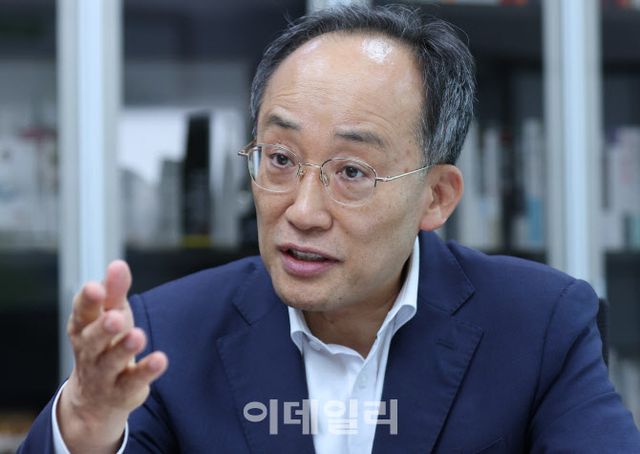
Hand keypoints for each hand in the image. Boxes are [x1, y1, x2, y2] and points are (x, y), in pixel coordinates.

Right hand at [57, 260, 168, 452]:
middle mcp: (89, 351)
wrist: (96, 396)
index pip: (82, 312)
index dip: (88, 301)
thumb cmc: (106, 341)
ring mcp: (103, 374)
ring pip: (111, 362)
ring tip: (138, 336)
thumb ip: (115, 291)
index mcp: (83, 327)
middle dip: (103, 328)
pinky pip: (132, 382)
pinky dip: (146, 371)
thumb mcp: (110, 313)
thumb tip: (118, 264)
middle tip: (115, 317)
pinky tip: (160, 360)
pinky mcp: (122, 391)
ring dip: (124, 349)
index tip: (95, 287)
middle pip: (93, 339)